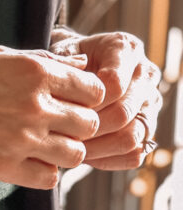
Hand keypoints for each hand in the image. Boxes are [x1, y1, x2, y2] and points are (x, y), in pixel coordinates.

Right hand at [0, 45, 105, 188]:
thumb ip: (42, 61)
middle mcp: (34, 105)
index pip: (94, 90)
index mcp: (34, 71)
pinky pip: (48, 179)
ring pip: (75, 155)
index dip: (86, 97)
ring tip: (43, 146)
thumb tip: (80, 63)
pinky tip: (26, 162)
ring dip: (63, 152)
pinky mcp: (2, 167)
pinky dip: (43, 173)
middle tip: (58, 126)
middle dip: (78, 126)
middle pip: (90, 124)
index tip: (70, 101)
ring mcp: (20, 139)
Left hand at [50, 27, 161, 169]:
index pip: (114, 85)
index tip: (61, 110)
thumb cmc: (65, 62)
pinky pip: (134, 155)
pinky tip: (84, 156)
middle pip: (123, 113)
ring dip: (98, 148)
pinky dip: (108, 160)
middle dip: (88, 129)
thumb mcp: (60, 53)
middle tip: (60, 137)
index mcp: (126, 50)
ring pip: (132, 137)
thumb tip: (73, 79)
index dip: (86, 104)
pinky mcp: (146, 130)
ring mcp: (149, 105)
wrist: (74, 72)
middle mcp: (145, 76)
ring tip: (70, 148)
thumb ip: (64, 63)